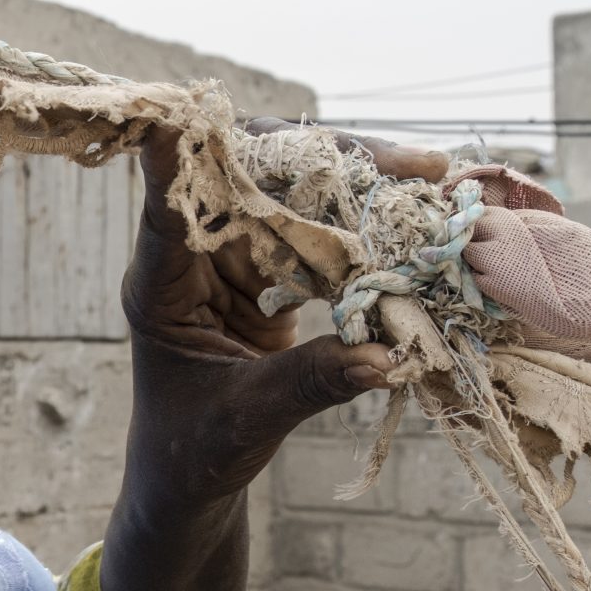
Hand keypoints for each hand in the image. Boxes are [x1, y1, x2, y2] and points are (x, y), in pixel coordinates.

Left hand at [123, 117, 449, 499]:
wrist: (194, 473)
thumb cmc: (195, 451)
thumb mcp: (246, 422)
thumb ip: (306, 385)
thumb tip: (384, 359)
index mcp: (161, 286)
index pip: (167, 211)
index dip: (178, 162)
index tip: (185, 116)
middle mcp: (194, 257)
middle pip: (248, 179)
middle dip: (322, 160)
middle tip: (404, 161)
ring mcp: (235, 258)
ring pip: (293, 195)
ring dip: (359, 184)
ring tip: (429, 175)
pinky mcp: (271, 272)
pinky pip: (320, 230)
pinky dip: (367, 223)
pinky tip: (417, 212)